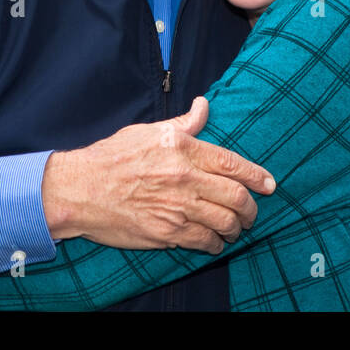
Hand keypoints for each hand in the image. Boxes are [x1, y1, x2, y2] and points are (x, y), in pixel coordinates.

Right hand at [41, 96, 276, 254]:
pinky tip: (214, 242)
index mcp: (182, 149)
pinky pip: (204, 242)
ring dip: (236, 228)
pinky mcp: (166, 232)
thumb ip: (184, 123)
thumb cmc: (112, 157)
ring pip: (224, 223)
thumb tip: (204, 105)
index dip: (257, 176)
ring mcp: (176, 208)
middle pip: (236, 197)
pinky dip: (215, 244)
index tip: (269, 184)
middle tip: (252, 213)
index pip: (232, 163)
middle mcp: (184, 178)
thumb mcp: (149, 131)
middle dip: (251, 209)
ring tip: (235, 228)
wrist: (80, 189)